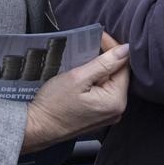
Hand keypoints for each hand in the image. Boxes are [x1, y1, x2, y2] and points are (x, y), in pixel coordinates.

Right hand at [21, 34, 129, 153]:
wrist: (37, 127)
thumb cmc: (54, 104)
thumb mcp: (78, 77)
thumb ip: (104, 63)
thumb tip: (126, 49)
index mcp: (116, 101)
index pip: (123, 66)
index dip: (113, 49)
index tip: (100, 36)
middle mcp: (117, 110)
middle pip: (118, 75)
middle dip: (107, 58)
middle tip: (93, 43)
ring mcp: (108, 115)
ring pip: (110, 82)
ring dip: (100, 68)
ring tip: (87, 55)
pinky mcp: (98, 115)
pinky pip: (103, 92)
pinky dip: (96, 80)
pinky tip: (85, 72)